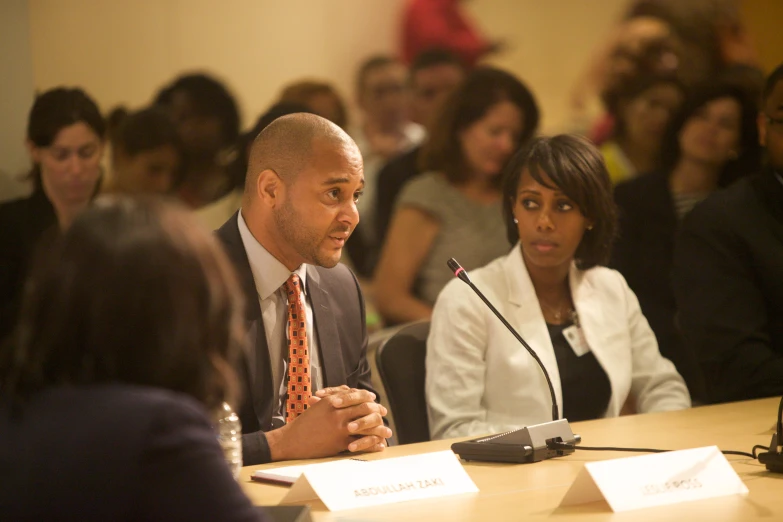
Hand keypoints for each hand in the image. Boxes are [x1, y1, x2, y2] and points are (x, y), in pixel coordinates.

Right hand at [266, 388, 390, 459]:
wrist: (291, 441)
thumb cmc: (303, 423)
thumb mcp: (318, 407)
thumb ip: (333, 400)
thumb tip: (348, 395)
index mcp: (332, 402)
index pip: (356, 395)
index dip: (367, 397)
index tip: (374, 400)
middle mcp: (337, 412)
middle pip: (364, 408)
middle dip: (377, 411)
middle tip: (384, 413)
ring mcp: (339, 428)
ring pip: (366, 425)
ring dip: (379, 429)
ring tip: (387, 432)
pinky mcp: (339, 442)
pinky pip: (360, 442)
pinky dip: (371, 444)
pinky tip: (378, 445)